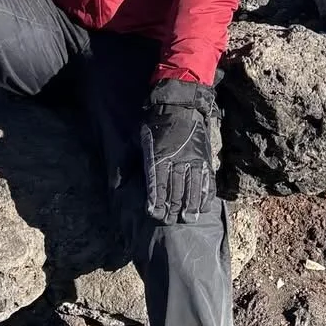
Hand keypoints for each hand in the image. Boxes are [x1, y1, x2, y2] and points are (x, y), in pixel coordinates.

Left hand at [140, 79, 218, 222]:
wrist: (179, 104)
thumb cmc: (154, 123)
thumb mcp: (136, 140)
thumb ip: (128, 161)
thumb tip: (118, 183)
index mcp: (159, 157)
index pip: (157, 185)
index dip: (156, 201)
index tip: (154, 214)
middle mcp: (177, 160)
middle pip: (175, 190)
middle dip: (172, 208)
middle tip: (169, 221)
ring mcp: (193, 159)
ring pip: (193, 187)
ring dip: (190, 205)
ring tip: (188, 218)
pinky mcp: (204, 157)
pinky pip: (207, 179)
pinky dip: (206, 193)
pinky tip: (204, 205)